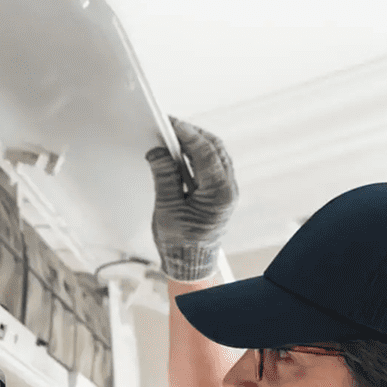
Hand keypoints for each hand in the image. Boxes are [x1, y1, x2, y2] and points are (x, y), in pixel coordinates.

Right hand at [147, 119, 237, 281]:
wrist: (191, 263)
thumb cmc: (179, 243)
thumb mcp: (167, 210)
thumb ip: (164, 178)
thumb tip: (157, 152)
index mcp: (219, 195)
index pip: (206, 154)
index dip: (188, 134)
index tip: (170, 122)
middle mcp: (228, 189)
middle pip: (215, 148)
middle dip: (192, 134)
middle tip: (169, 125)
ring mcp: (227, 189)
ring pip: (216, 154)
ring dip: (196, 142)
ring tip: (172, 136)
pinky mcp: (220, 191)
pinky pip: (212, 164)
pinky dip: (197, 154)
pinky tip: (180, 152)